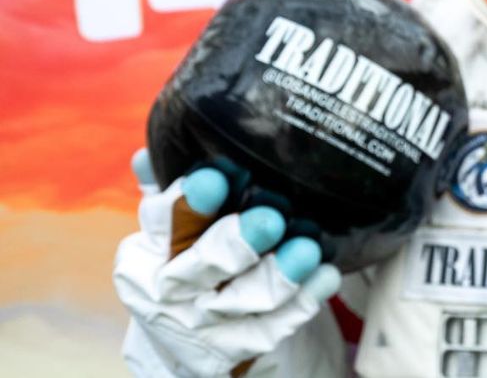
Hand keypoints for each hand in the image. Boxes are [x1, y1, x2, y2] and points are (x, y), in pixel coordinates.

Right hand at [113, 150, 341, 376]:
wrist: (188, 340)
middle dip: (238, 241)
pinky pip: (273, 327)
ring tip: (308, 249)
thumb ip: (164, 187)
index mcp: (146, 252)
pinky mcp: (236, 349)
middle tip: (271, 218)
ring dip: (279, 274)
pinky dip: (302, 303)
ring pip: (243, 300)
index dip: (189, 201)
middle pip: (202, 266)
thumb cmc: (187, 260)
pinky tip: (326, 276)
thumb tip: (149, 152)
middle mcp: (169, 291)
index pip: (163, 221)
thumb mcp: (169, 227)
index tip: (216, 178)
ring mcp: (204, 325)